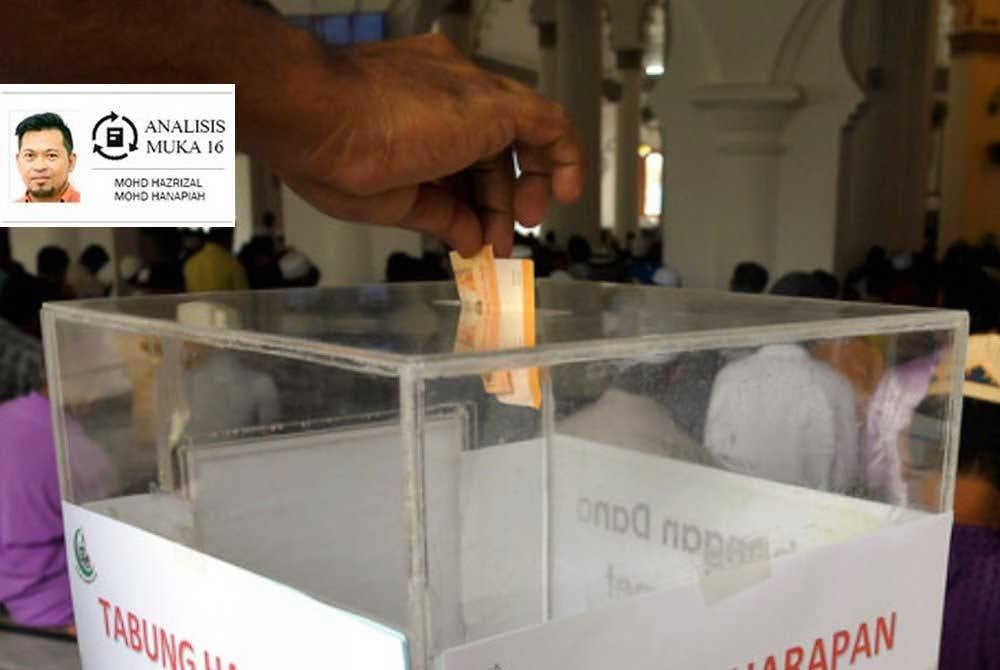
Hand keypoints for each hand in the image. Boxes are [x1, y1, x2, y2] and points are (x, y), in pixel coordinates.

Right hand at [262, 34, 584, 257]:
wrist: (312, 116)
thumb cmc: (326, 150)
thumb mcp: (392, 199)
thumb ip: (440, 215)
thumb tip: (470, 238)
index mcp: (410, 103)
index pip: (457, 151)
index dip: (473, 197)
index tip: (476, 231)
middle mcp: (445, 89)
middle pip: (489, 147)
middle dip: (498, 199)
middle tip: (502, 239)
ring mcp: (470, 92)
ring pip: (518, 137)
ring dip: (524, 189)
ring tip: (520, 230)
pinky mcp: (494, 103)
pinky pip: (548, 125)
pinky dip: (564, 158)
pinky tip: (569, 192)